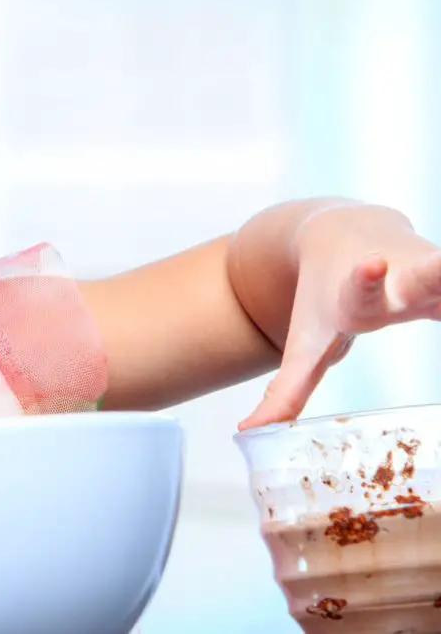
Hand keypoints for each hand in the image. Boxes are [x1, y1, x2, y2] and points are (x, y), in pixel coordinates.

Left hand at [241, 205, 439, 428]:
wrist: (342, 233)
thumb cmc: (322, 298)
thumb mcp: (305, 341)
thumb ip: (286, 389)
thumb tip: (246, 435)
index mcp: (358, 291)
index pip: (360, 289)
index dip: (366, 281)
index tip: (368, 267)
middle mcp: (404, 274)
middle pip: (430, 272)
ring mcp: (439, 272)